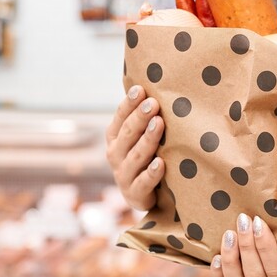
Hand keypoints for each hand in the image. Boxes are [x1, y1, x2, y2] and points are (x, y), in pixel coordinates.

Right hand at [105, 84, 166, 210]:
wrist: (147, 195)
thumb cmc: (148, 155)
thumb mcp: (143, 135)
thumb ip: (148, 115)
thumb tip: (161, 81)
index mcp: (116, 137)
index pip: (120, 117)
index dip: (129, 103)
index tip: (141, 89)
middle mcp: (116, 154)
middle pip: (127, 134)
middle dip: (140, 118)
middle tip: (153, 103)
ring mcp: (124, 175)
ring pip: (136, 156)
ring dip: (148, 139)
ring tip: (159, 124)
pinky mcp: (135, 194)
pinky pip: (143, 183)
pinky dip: (151, 173)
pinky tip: (161, 162)